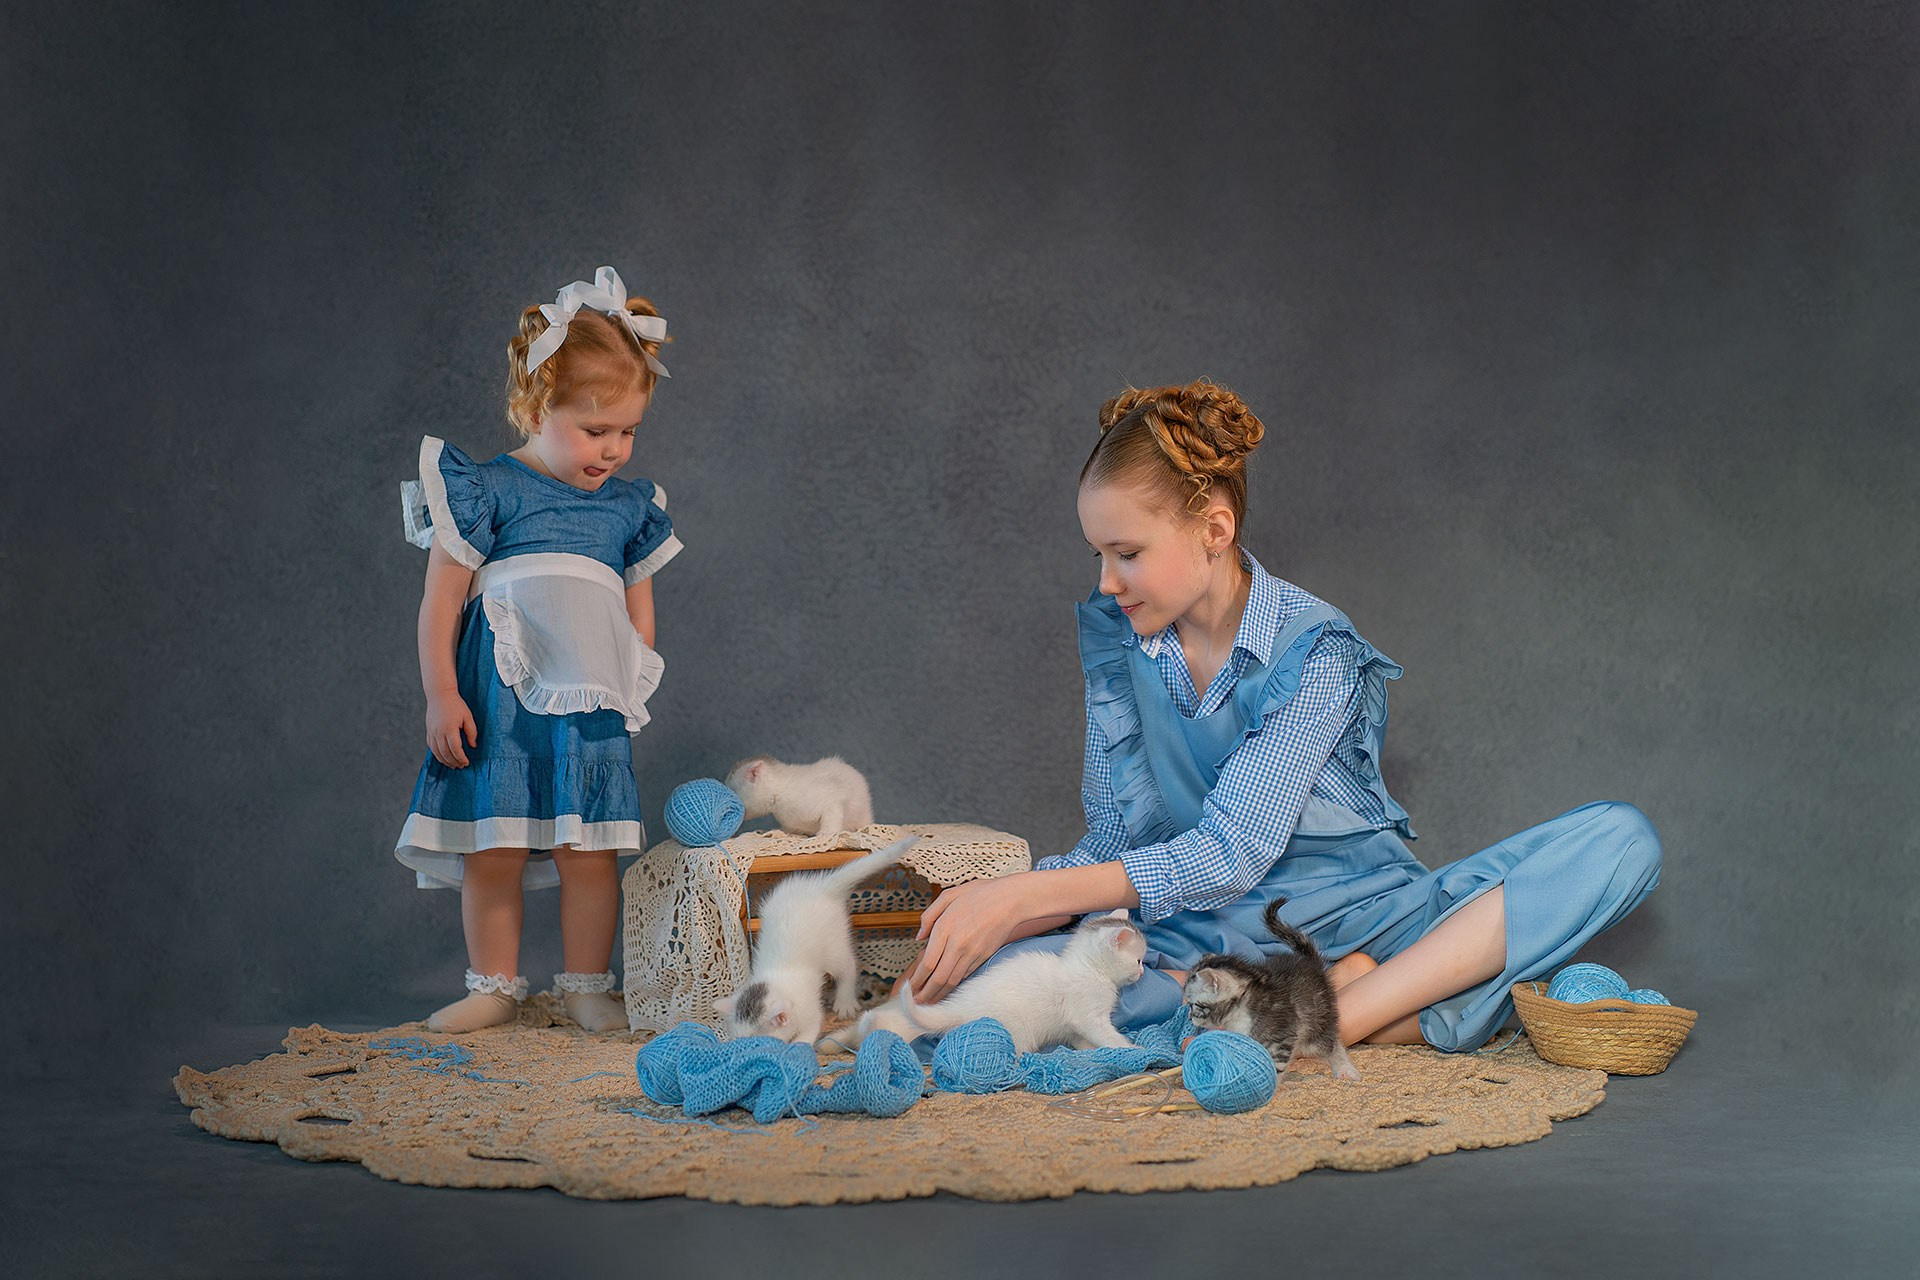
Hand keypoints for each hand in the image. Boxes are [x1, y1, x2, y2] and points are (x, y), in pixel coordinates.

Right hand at [425, 693, 477, 767]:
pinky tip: (443, 757)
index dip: (461, 758)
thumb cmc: (456, 704)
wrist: (440, 694)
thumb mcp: (468, 717)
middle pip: (446, 753)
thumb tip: (473, 745)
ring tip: (452, 765)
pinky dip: (437, 754)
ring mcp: (432, 732)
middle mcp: (439, 732)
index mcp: (450, 729)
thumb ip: (472, 732)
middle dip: (454, 762)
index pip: (456, 749)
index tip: (466, 762)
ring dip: (445, 761)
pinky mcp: (429, 731)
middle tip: (461, 766)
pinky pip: (431, 746)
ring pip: (437, 752)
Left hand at [908, 875, 1034, 1004]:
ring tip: (928, 1002)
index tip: (910, 987)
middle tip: (916, 1003)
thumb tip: (919, 937)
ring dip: (939, 995)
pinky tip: (946, 990)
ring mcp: (972, 953)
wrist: (1011, 900)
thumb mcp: (949, 895)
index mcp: (945, 928)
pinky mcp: (983, 957)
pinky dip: (954, 986)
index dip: (917, 980)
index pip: (927, 963)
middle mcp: (958, 945)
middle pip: (938, 978)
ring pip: (952, 982)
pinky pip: (965, 976)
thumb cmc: (980, 893)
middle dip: (925, 994)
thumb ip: (929, 916)